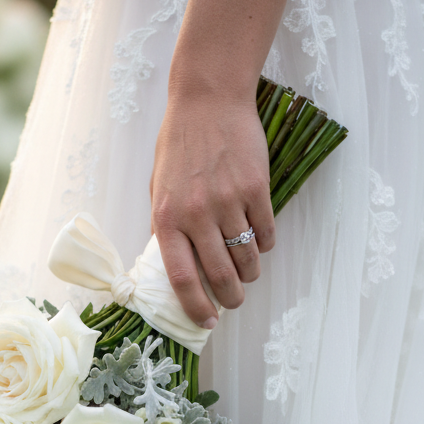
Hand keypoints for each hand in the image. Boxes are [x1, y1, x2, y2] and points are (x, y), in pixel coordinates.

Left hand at [150, 87, 275, 326]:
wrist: (208, 101)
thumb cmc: (179, 143)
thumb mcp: (158, 186)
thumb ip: (165, 225)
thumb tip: (173, 264)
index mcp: (167, 218)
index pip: (182, 278)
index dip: (196, 307)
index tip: (207, 322)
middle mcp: (197, 214)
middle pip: (219, 275)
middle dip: (230, 298)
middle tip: (234, 302)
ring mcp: (228, 202)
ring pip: (246, 259)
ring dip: (249, 274)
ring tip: (247, 273)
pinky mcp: (256, 189)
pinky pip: (265, 233)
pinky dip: (264, 245)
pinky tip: (259, 242)